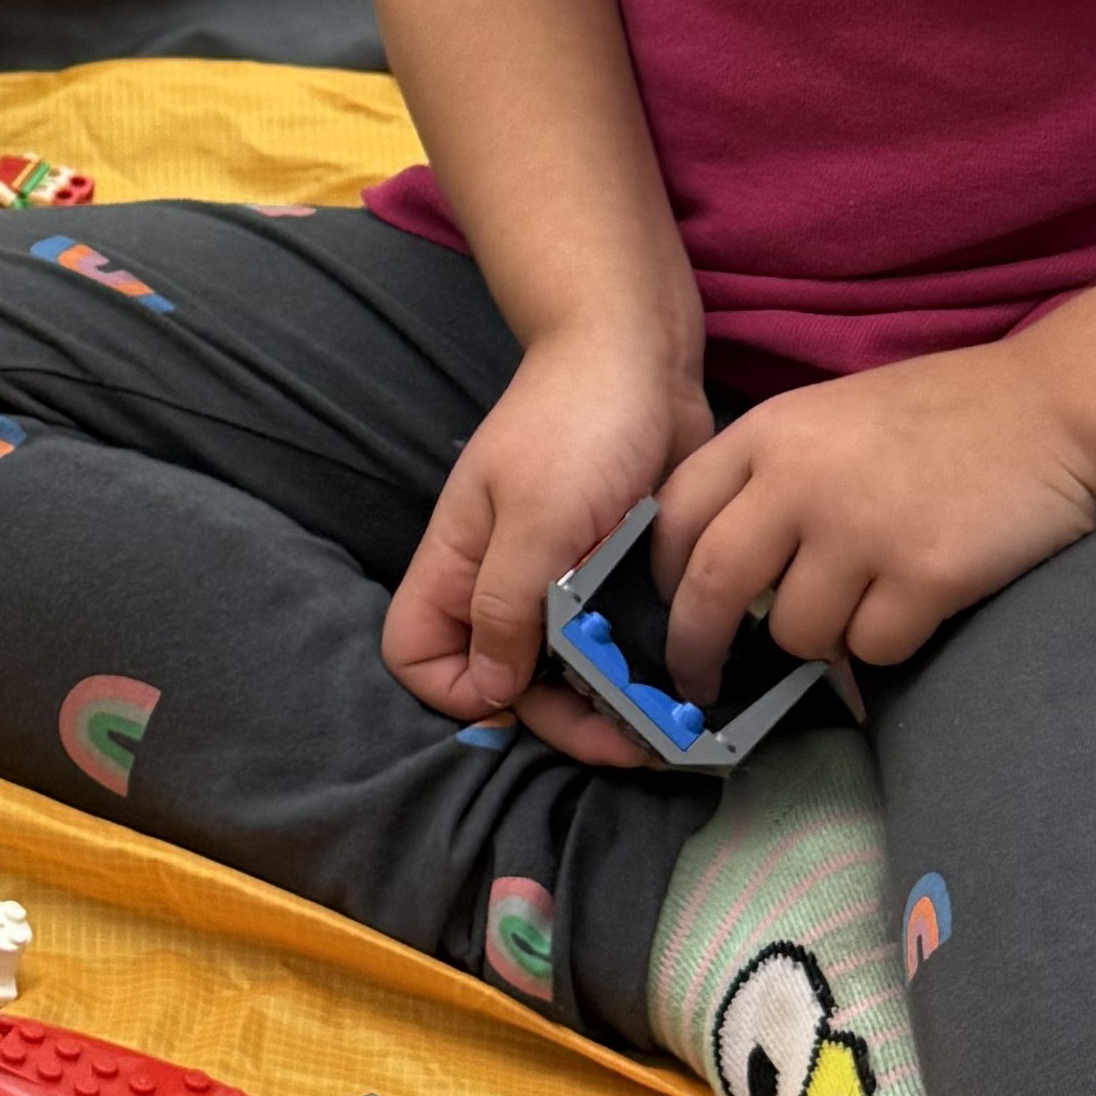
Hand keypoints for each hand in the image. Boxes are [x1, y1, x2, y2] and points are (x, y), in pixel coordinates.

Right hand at [384, 327, 714, 745]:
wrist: (642, 358)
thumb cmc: (577, 426)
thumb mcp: (539, 520)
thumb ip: (506, 608)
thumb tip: (492, 692)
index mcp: (458, 567)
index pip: (418, 658)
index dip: (457, 693)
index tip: (521, 698)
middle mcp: (501, 584)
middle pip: (502, 683)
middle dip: (558, 719)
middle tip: (630, 737)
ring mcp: (558, 583)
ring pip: (564, 674)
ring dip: (606, 706)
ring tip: (665, 724)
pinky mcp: (612, 578)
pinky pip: (612, 645)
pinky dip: (638, 671)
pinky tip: (677, 685)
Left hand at [653, 345, 1095, 704]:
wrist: (1058, 407)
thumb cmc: (946, 414)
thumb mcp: (833, 418)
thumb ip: (774, 477)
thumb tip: (718, 572)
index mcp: (771, 432)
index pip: (675, 516)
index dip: (659, 578)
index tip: (664, 614)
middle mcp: (801, 480)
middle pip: (712, 588)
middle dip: (698, 649)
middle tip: (702, 684)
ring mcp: (862, 529)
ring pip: (796, 633)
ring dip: (819, 643)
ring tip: (863, 608)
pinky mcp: (924, 575)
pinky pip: (872, 649)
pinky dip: (887, 646)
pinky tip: (919, 607)